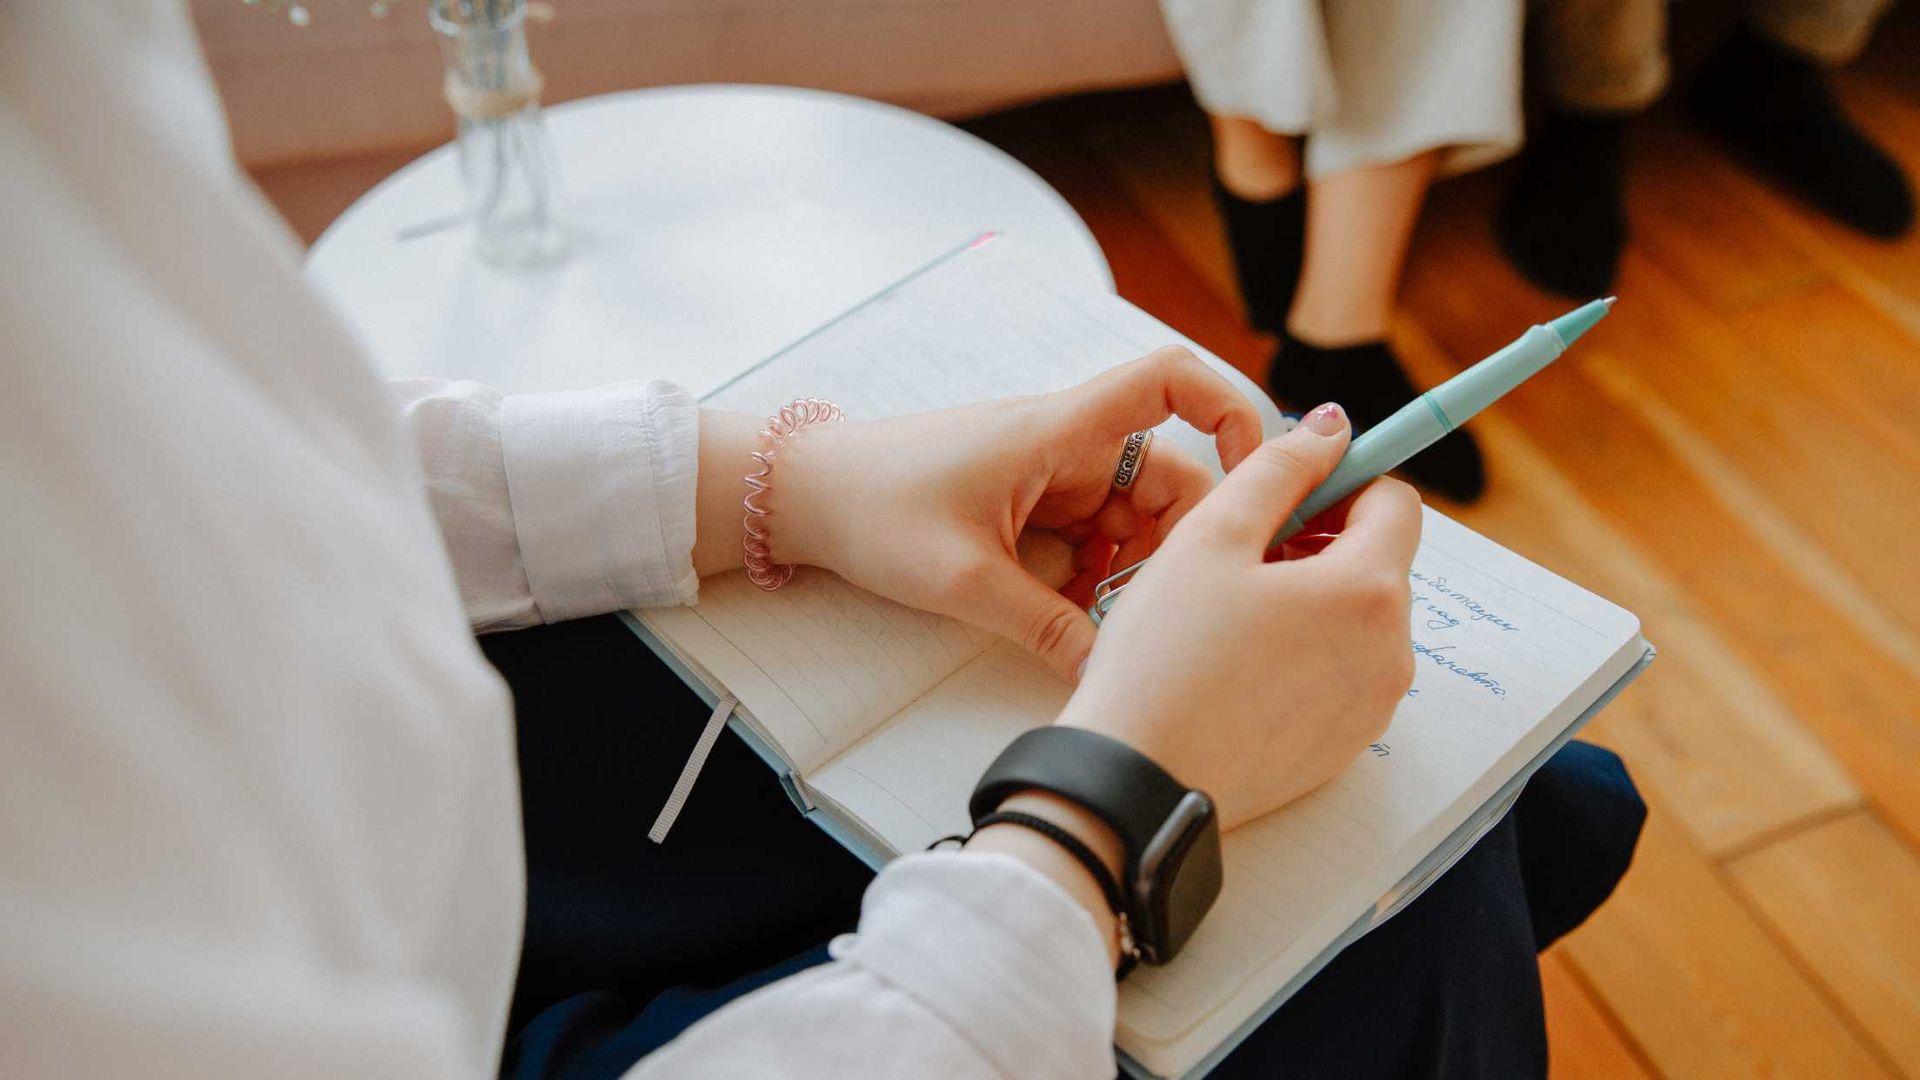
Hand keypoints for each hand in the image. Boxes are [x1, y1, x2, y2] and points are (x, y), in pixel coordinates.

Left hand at [766, 348, 1264, 678]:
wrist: (802, 496)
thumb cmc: (873, 508)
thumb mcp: (964, 580)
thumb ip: (1046, 627)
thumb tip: (1108, 673)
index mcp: (1060, 429)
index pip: (1171, 380)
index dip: (1230, 411)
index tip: (1254, 476)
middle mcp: (1068, 443)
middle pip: (1170, 476)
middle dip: (1176, 543)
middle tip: (1155, 607)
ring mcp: (1051, 474)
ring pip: (1134, 517)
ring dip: (1132, 568)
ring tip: (1101, 618)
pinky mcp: (1032, 505)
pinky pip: (1094, 537)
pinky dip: (1096, 576)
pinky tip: (1071, 615)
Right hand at [1058, 403, 1422, 828]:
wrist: (1138, 780)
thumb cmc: (1165, 657)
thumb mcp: (1211, 536)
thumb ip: (1279, 468)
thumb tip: (1332, 427)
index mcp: (1369, 590)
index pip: (1395, 502)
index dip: (1341, 482)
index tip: (1286, 493)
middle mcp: (1391, 652)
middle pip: (1379, 562)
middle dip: (1321, 543)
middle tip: (1240, 555)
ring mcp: (1372, 706)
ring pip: (1358, 620)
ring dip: (1311, 599)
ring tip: (1231, 614)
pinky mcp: (1345, 747)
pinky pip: (1341, 674)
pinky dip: (1304, 654)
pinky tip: (1238, 665)